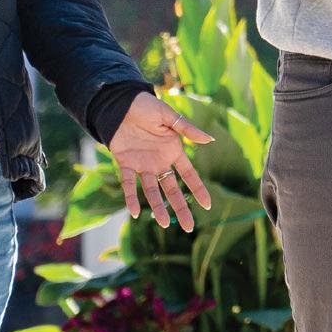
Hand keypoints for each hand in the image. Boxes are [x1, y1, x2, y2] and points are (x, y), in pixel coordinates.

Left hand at [109, 93, 214, 231]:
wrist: (121, 104)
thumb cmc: (147, 107)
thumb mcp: (169, 116)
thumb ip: (187, 129)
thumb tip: (210, 139)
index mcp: (173, 151)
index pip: (189, 175)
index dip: (198, 190)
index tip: (208, 205)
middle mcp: (159, 162)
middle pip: (172, 189)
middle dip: (181, 208)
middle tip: (189, 227)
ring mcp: (142, 165)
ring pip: (152, 191)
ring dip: (158, 206)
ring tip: (164, 224)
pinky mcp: (125, 163)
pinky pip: (128, 184)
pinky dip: (130, 198)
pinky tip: (134, 213)